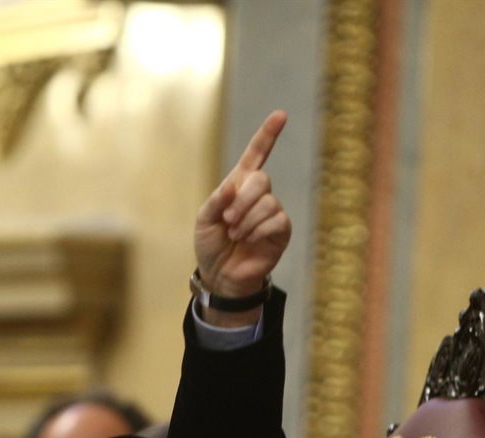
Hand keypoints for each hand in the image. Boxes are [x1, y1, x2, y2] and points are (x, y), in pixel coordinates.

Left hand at [194, 110, 291, 324]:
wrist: (220, 275)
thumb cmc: (211, 245)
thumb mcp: (204, 219)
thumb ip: (216, 199)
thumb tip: (234, 186)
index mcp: (239, 185)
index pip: (256, 155)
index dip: (268, 135)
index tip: (280, 115)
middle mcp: (258, 195)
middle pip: (261, 179)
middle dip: (242, 200)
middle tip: (228, 221)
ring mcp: (272, 212)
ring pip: (268, 202)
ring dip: (247, 220)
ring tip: (236, 235)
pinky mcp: (281, 232)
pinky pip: (277, 220)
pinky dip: (259, 230)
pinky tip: (249, 240)